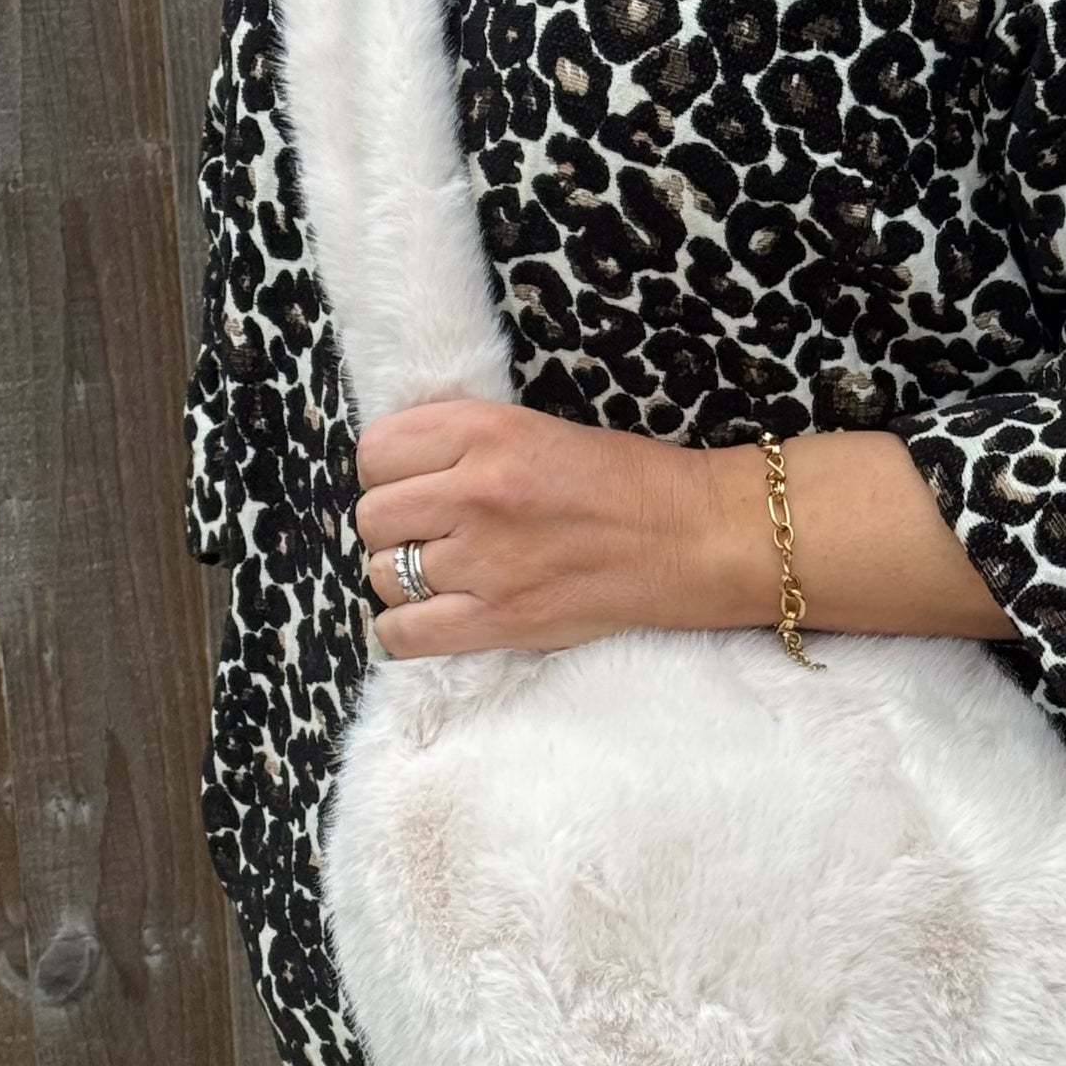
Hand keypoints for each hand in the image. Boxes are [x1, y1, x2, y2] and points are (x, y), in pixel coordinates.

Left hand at [354, 398, 750, 658]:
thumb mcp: (538, 431)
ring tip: (445, 574)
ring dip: (402, 578)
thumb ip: (466, 445)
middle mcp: (478, 491)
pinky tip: (434, 618)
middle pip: (372, 515)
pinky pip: (403, 634)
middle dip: (394, 527)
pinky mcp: (501, 619)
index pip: (376, 450)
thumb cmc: (627, 481)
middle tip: (432, 533)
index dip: (389, 472)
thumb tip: (399, 473)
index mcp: (488, 431)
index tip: (414, 485)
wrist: (694, 537)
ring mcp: (485, 559)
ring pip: (381, 575)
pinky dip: (406, 630)